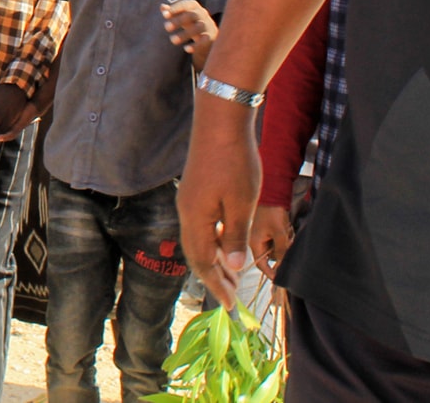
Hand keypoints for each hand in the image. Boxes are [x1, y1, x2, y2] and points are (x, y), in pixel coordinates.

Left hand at [162, 0, 217, 70]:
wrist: (209, 37)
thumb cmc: (190, 22)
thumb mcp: (180, 16)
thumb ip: (171, 12)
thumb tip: (162, 7)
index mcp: (195, 7)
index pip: (186, 5)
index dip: (176, 8)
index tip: (165, 15)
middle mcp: (203, 14)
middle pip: (192, 15)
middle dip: (179, 20)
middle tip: (166, 27)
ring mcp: (209, 25)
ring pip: (198, 28)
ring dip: (185, 34)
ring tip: (173, 40)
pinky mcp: (212, 38)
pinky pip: (205, 41)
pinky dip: (195, 45)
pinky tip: (186, 49)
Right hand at [178, 100, 262, 308]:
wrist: (220, 122)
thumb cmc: (234, 163)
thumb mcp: (242, 204)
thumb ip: (235, 236)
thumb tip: (233, 266)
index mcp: (195, 219)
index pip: (203, 262)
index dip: (216, 285)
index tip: (229, 307)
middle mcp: (186, 212)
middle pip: (195, 253)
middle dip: (212, 277)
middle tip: (229, 298)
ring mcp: (189, 200)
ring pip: (197, 240)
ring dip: (212, 260)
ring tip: (229, 276)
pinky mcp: (195, 190)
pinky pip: (200, 227)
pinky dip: (212, 242)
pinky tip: (224, 244)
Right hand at [249, 203, 293, 280]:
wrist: (272, 190)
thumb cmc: (273, 211)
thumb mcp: (280, 233)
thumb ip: (282, 252)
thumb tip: (283, 268)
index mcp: (252, 242)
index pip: (261, 264)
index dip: (272, 272)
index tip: (283, 278)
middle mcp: (252, 239)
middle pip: (269, 256)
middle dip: (281, 254)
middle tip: (289, 245)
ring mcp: (258, 232)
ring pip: (274, 247)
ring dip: (283, 244)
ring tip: (288, 232)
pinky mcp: (264, 226)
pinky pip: (275, 238)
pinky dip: (283, 236)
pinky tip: (286, 227)